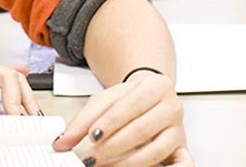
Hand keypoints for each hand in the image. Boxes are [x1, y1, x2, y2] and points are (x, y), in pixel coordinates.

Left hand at [54, 71, 190, 165]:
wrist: (152, 97)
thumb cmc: (130, 99)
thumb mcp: (105, 100)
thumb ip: (83, 119)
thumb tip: (63, 141)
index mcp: (155, 86)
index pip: (130, 105)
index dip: (110, 123)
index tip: (91, 136)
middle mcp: (171, 107)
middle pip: (141, 129)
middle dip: (112, 147)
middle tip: (91, 158)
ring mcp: (178, 129)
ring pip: (156, 150)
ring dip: (127, 163)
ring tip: (104, 166)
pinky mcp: (182, 148)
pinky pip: (181, 164)